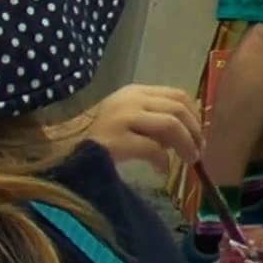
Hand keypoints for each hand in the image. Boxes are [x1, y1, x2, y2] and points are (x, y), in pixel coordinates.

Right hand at [71, 84, 202, 172]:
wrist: (65, 155)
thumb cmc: (98, 140)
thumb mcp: (128, 120)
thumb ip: (154, 119)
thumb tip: (187, 132)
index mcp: (133, 92)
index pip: (176, 95)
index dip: (194, 115)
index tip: (198, 134)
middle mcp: (129, 100)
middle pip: (177, 109)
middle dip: (195, 131)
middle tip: (197, 151)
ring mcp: (121, 118)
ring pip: (170, 125)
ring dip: (186, 144)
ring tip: (189, 160)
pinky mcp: (116, 140)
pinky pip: (152, 149)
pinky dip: (163, 161)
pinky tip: (163, 171)